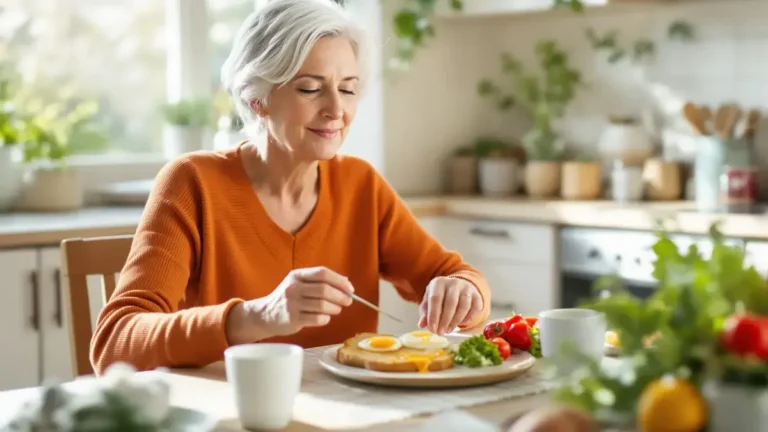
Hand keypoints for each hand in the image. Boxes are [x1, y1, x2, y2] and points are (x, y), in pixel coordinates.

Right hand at [226, 266, 353, 343]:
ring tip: (336, 309)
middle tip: (348, 301)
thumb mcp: (299, 283)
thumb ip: (319, 282)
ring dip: (335, 308)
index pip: (322, 273)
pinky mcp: (292, 319)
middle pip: (324, 290)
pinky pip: (317, 319)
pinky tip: (325, 317)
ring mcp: (292, 304)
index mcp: (297, 275)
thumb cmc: (288, 298)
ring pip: (322, 305)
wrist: (265, 315)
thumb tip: (346, 283)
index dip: (339, 280)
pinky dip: (326, 318)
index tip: (350, 288)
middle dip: (340, 296)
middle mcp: (293, 287)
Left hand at [418, 277, 481, 335]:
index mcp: (439, 283)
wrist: (457, 288)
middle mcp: (454, 283)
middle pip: (451, 302)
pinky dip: (468, 319)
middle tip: (440, 332)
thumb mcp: (429, 302)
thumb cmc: (440, 297)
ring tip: (448, 330)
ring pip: (464, 306)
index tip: (432, 329)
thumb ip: (425, 313)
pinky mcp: (477, 296)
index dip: (433, 315)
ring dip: (456, 321)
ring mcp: (467, 288)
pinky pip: (475, 309)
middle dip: (445, 320)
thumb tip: (422, 324)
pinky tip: (461, 324)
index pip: (435, 298)